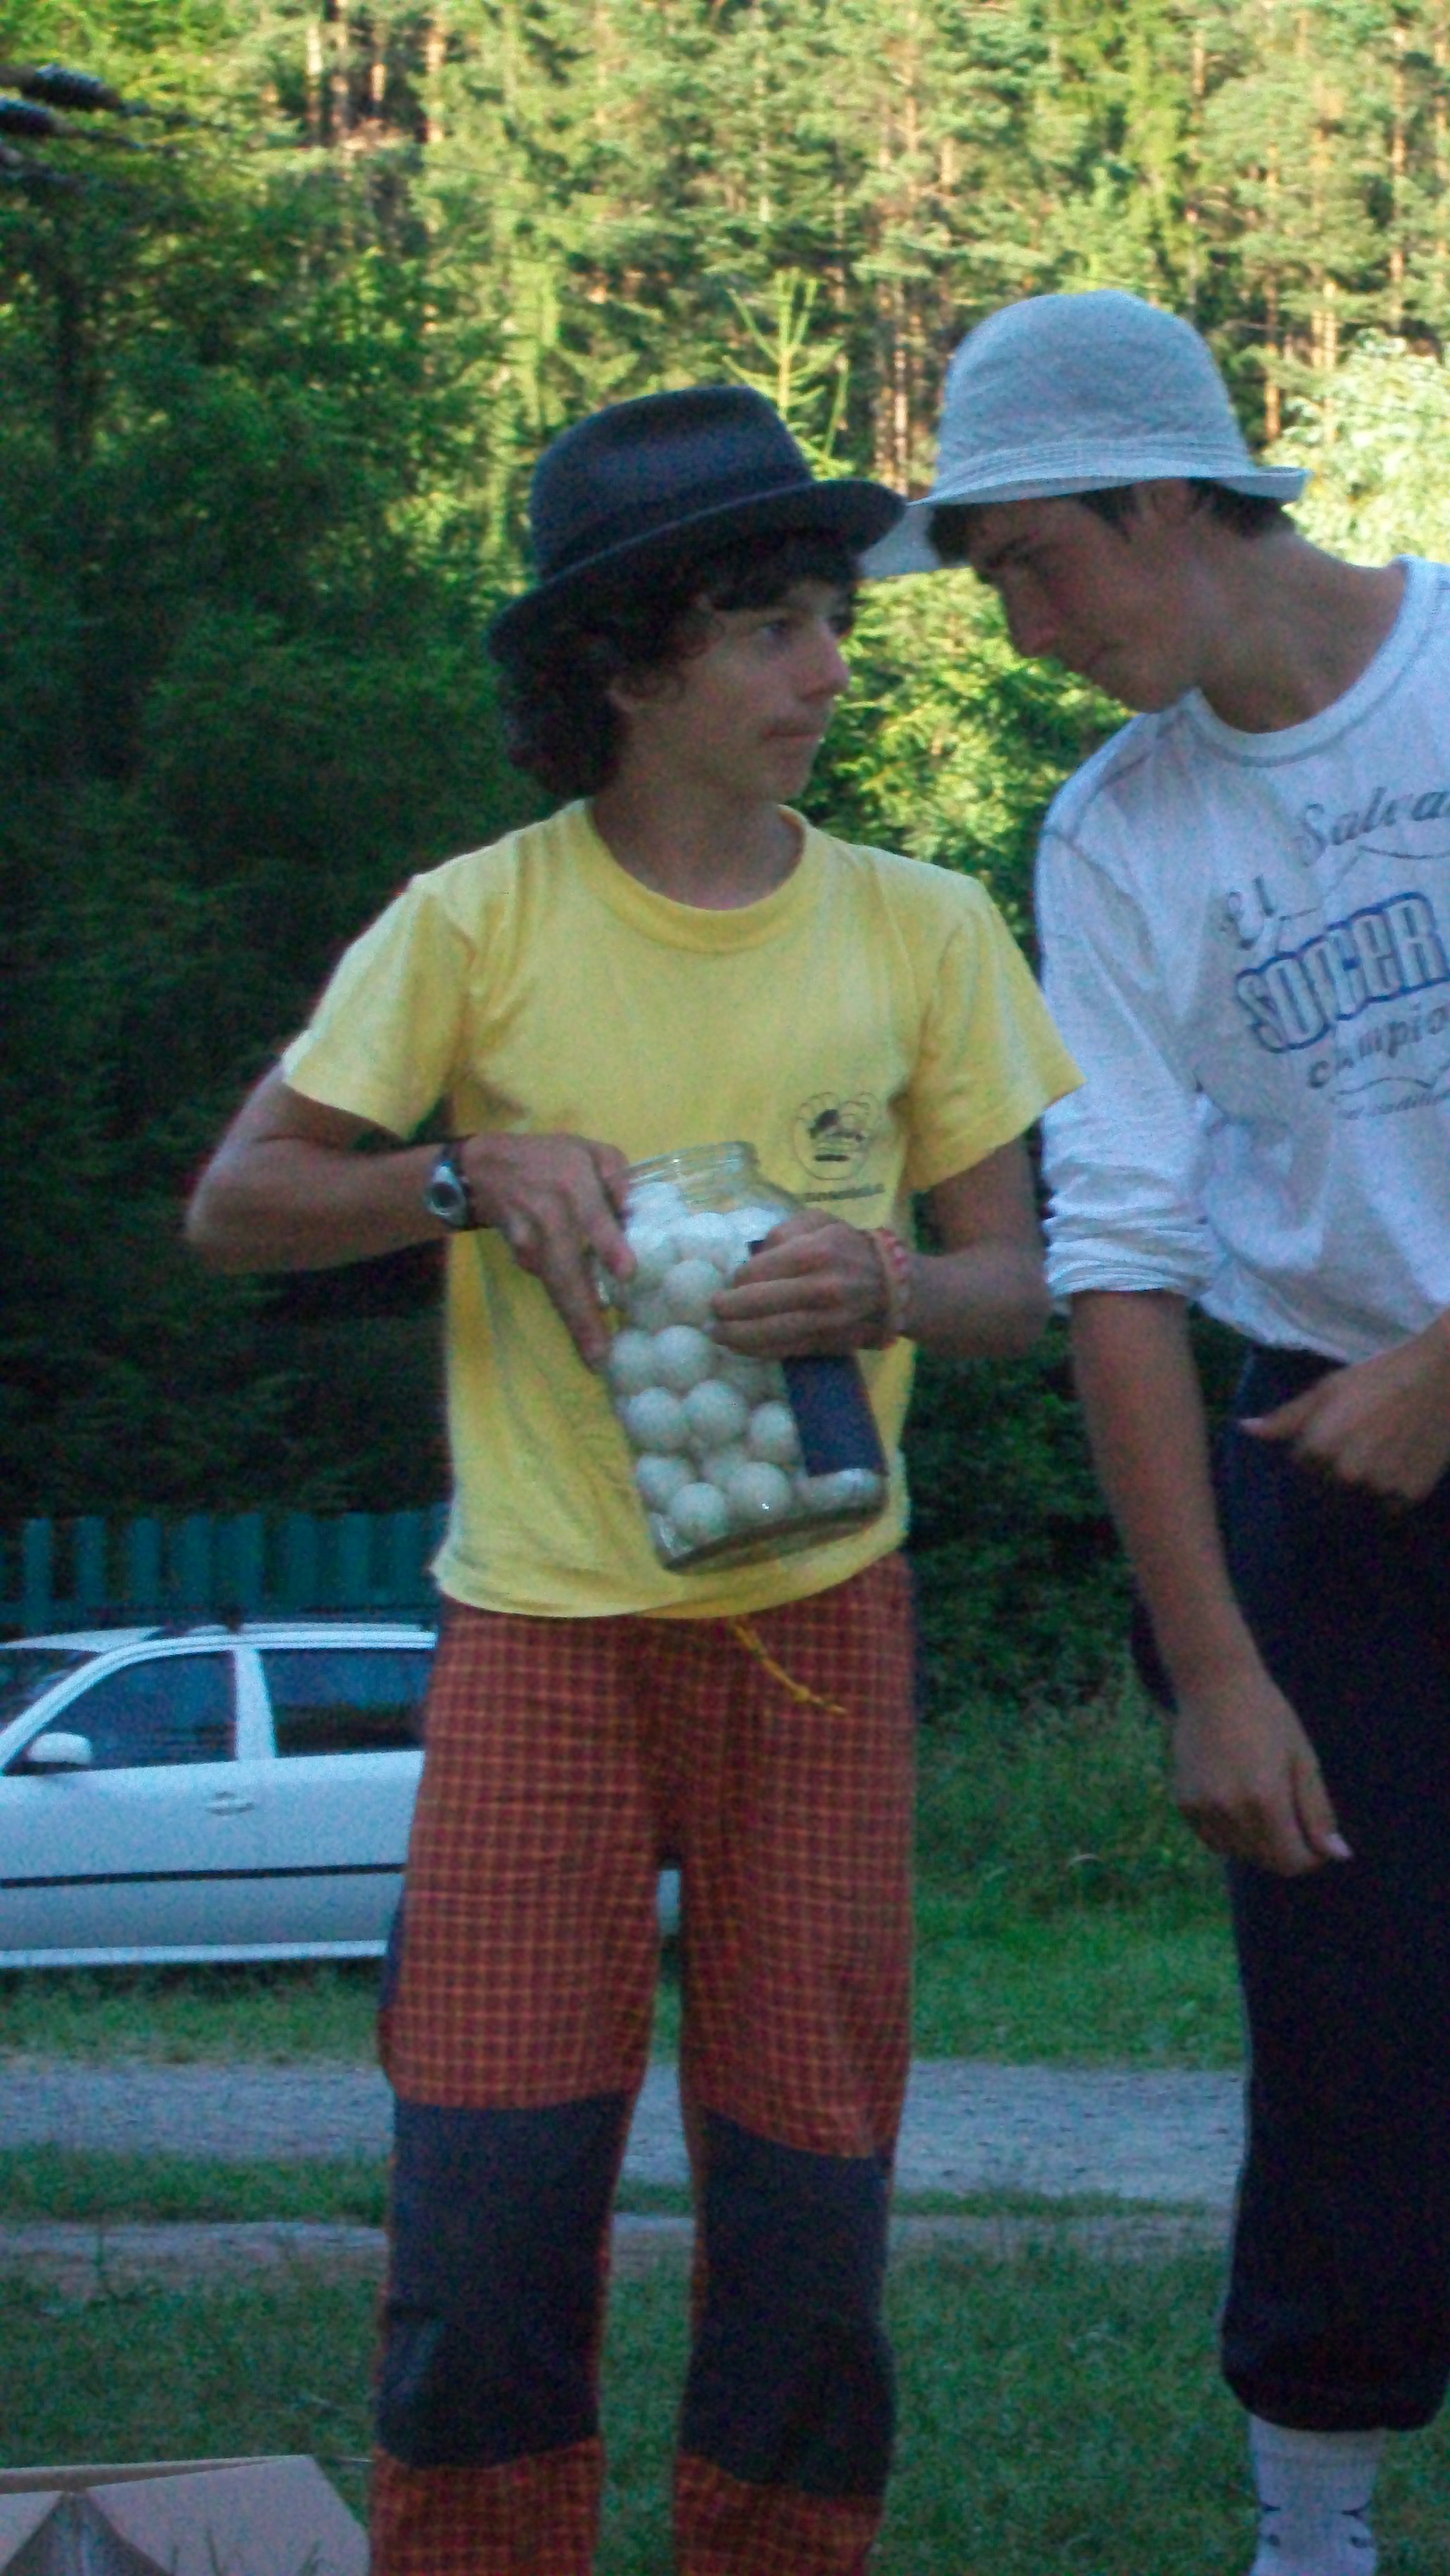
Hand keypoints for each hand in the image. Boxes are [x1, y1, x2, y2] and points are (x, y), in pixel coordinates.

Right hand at [461, 1132, 631, 1367]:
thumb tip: (634, 1208)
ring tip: (594, 1357)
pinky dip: (565, 1307)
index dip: (608, 1244)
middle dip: (583, 1313)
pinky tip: (583, 1332)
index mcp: (574, 1185)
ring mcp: (530, 1240)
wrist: (486, 1168)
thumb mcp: (590, 1150)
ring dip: (573, 1321)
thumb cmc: (552, 1159)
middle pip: (566, 1269)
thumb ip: (617, 1174)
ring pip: (554, 1285)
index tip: (626, 1274)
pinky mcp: (520, 1255)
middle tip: (601, 1353)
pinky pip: (546, 1282)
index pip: (593, 1217)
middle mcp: (550, 1216)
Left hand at [709, 1211, 890, 1356]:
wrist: (894, 1286)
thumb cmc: (848, 1247)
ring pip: (769, 1333)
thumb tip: (752, 1259)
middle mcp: (819, 1288)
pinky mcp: (828, 1343)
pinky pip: (785, 1350)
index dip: (736, 1281)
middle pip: (758, 1304)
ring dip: (735, 1336)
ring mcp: (825, 1320)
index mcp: (813, 1252)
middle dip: (727, 1311)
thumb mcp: (819, 1222)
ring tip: (716, 1334)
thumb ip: (782, 1232)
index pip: (757, 1271)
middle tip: (711, 1313)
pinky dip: (758, 1351)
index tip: (729, 1284)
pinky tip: (740, 1348)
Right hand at [1168, 1665, 1350, 1875]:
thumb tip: (1338, 1855)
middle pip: (1266, 1860)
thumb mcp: (1303, 1760)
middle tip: (1295, 1820)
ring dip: (1259, 1844)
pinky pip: (1214, 1839)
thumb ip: (1319, 1812)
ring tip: (1266, 1804)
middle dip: (1287, 1851)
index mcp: (1266, 1799)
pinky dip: (1232, 1834)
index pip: (1292, 1861)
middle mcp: (1230, 1811)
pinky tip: (1239, 1801)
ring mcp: (1202, 1808)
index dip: (1312, 1858)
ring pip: (1239, 1853)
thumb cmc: (1267, 1715)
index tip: (1319, 1842)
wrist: (1212, 1685)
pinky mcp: (1184, 1803)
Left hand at [1241, 1321, 1449, 1505]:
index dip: (1318, 1445)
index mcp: (1320, 1448)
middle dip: (1339, 1466)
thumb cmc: (1379, 1377)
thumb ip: (1287, 1417)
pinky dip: (1393, 1489)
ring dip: (1367, 1479)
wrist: (1440, 1378)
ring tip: (1386, 1446)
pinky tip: (1403, 1461)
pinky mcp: (1410, 1495)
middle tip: (1366, 1435)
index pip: (1303, 1463)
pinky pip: (1390, 1503)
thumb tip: (1245, 1430)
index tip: (1338, 1428)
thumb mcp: (1328, 1390)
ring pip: (1361, 1494)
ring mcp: (1380, 1488)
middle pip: (1330, 1482)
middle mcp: (1346, 1475)